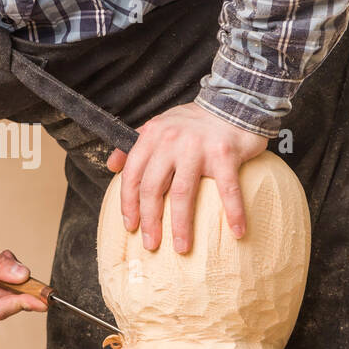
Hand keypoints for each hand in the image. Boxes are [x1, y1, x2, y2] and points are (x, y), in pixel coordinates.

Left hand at [106, 102, 267, 250]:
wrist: (234, 102)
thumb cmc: (194, 121)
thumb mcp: (158, 126)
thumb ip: (133, 145)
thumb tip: (111, 165)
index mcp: (152, 137)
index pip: (132, 176)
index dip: (128, 204)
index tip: (131, 226)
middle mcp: (171, 142)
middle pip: (153, 189)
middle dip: (150, 220)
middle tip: (151, 244)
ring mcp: (198, 148)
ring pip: (183, 194)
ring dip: (182, 225)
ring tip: (181, 247)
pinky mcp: (225, 154)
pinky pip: (228, 189)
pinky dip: (234, 212)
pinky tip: (237, 231)